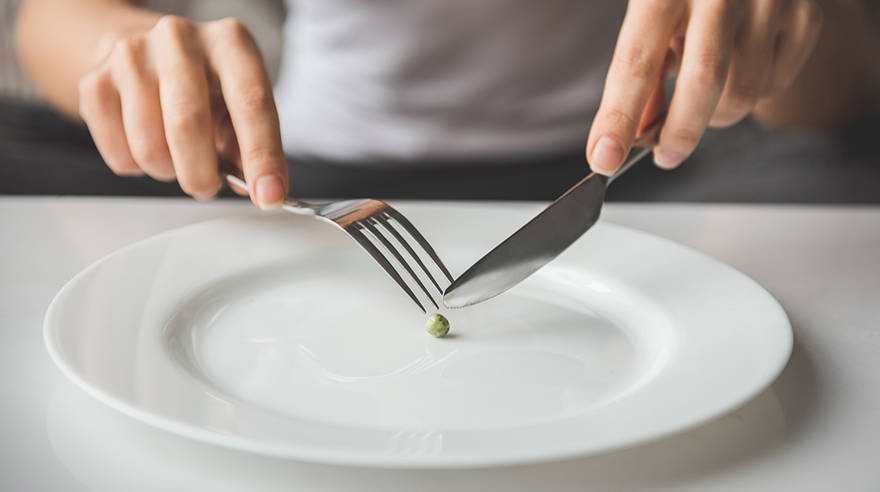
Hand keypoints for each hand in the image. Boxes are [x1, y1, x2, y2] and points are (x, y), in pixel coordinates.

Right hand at [77, 15, 287, 207]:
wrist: (148, 54)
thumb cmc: (205, 84)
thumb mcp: (240, 102)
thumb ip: (253, 144)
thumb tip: (259, 189)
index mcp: (229, 42)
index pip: (251, 103)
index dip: (262, 156)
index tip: (269, 195)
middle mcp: (179, 39)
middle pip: (188, 124)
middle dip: (202, 174)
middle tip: (209, 186)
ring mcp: (131, 57)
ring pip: (149, 146)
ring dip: (169, 172)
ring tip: (179, 159)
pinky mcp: (95, 81)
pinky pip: (119, 154)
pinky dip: (139, 167)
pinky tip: (151, 147)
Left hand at [586, 0, 822, 174]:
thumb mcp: (653, 15)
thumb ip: (642, 72)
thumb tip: (632, 135)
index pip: (637, 64)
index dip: (619, 118)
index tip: (605, 159)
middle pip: (703, 82)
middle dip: (679, 133)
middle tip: (664, 155)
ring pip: (743, 93)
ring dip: (716, 116)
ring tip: (702, 96)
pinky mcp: (805, 14)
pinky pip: (774, 86)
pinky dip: (752, 95)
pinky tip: (739, 69)